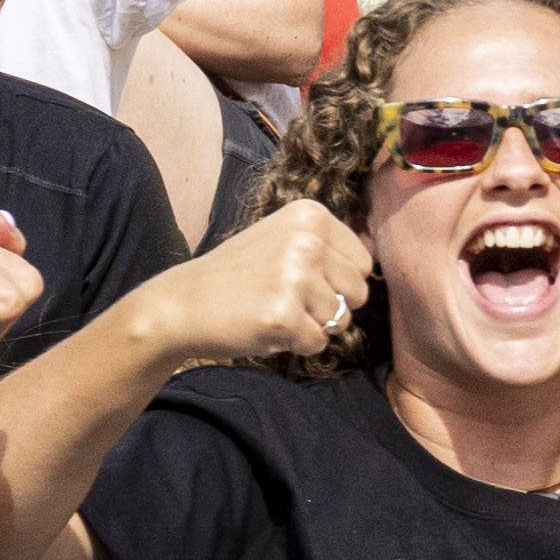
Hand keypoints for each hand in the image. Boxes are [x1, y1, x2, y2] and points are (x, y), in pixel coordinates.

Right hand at [135, 196, 372, 369]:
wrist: (183, 302)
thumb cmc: (239, 274)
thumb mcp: (284, 237)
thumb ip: (328, 245)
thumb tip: (377, 263)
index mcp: (311, 215)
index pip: (363, 262)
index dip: (337, 280)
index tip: (300, 278)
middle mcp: (307, 241)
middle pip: (358, 293)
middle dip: (330, 305)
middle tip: (286, 298)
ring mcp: (295, 278)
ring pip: (339, 321)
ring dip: (310, 325)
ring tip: (272, 308)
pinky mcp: (283, 316)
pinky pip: (317, 343)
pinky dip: (295, 344)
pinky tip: (265, 326)